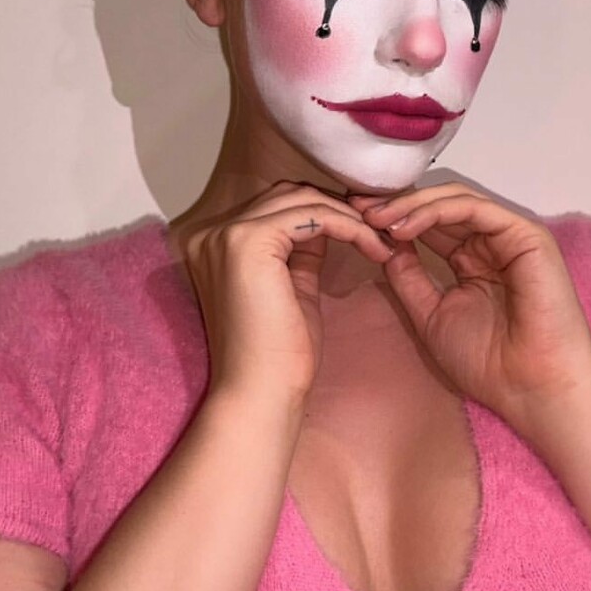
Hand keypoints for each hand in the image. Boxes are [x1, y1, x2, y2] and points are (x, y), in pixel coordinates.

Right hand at [181, 182, 392, 404]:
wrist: (261, 394)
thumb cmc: (278, 356)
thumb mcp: (292, 289)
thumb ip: (300, 252)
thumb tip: (327, 221)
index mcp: (213, 245)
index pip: (276, 208)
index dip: (324, 214)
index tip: (365, 233)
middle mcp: (209, 234)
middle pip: (286, 195)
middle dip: (337, 208)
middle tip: (378, 232)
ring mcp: (225, 235)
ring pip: (300, 199)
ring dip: (347, 216)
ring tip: (381, 242)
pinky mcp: (247, 242)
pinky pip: (311, 215)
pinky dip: (348, 226)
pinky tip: (373, 247)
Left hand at [347, 182, 590, 427]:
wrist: (530, 388)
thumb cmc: (488, 363)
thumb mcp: (431, 315)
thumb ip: (409, 278)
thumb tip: (382, 244)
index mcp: (474, 261)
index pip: (430, 227)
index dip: (391, 220)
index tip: (349, 220)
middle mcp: (492, 242)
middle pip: (439, 207)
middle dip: (395, 204)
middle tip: (353, 207)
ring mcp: (511, 236)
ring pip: (455, 200)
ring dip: (410, 206)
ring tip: (373, 217)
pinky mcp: (526, 234)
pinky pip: (474, 209)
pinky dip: (436, 212)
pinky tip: (403, 226)